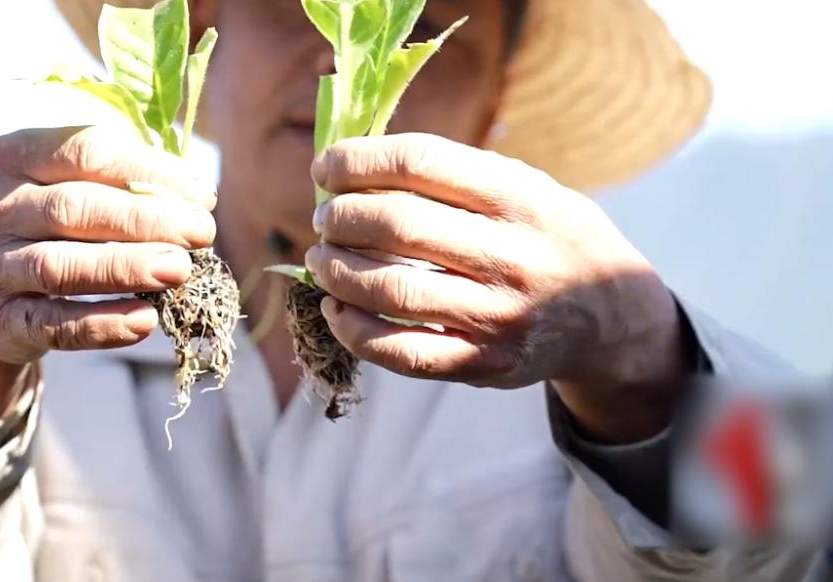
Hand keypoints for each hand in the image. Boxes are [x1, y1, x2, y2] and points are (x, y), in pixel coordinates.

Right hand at [0, 125, 216, 419]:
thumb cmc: (51, 227)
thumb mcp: (70, 186)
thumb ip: (128, 182)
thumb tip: (199, 196)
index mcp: (12, 156)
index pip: (87, 152)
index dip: (150, 171)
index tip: (203, 196)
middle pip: (74, 209)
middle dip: (146, 220)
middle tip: (202, 233)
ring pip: (60, 267)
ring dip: (125, 268)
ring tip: (179, 270)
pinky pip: (54, 324)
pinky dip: (102, 324)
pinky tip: (146, 320)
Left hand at [305, 133, 689, 442]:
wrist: (614, 318)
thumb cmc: (550, 238)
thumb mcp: (529, 188)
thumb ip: (457, 177)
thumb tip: (356, 169)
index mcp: (523, 198)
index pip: (422, 163)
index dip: (358, 161)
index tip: (325, 166)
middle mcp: (515, 256)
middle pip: (399, 226)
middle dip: (341, 218)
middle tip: (323, 218)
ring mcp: (500, 316)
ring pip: (392, 292)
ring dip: (337, 273)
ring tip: (320, 260)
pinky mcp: (486, 365)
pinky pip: (402, 353)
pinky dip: (354, 331)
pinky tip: (336, 310)